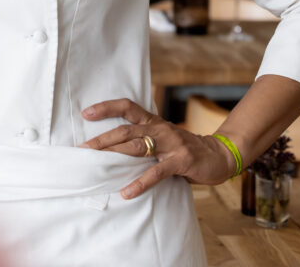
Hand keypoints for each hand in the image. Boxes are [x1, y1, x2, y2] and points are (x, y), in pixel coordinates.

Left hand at [80, 98, 235, 198]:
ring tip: (96, 165)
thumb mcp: (163, 139)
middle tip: (82, 149)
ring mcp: (170, 143)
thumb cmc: (184, 149)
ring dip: (114, 156)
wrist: (217, 155)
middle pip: (125, 129)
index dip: (106, 108)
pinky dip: (140, 182)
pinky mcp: (180, 160)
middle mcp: (159, 128)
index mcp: (153, 121)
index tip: (86, 113)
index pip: (127, 107)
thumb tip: (113, 150)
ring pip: (137, 146)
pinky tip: (127, 192)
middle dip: (102, 139)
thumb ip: (144, 140)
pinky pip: (156, 172)